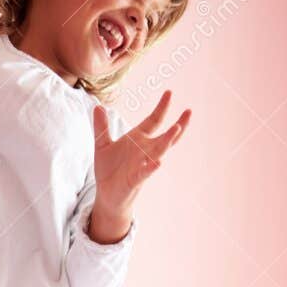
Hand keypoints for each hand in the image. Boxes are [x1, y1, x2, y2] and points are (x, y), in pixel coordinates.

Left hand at [90, 90, 190, 238]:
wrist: (106, 194)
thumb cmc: (108, 170)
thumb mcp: (102, 145)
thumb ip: (101, 127)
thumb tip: (98, 107)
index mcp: (138, 139)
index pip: (154, 120)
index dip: (162, 107)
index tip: (169, 92)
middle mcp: (144, 150)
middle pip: (165, 136)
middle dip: (177, 124)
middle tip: (188, 112)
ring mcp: (142, 164)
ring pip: (159, 151)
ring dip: (167, 141)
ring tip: (176, 129)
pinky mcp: (135, 179)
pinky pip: (145, 172)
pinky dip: (151, 167)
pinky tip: (158, 162)